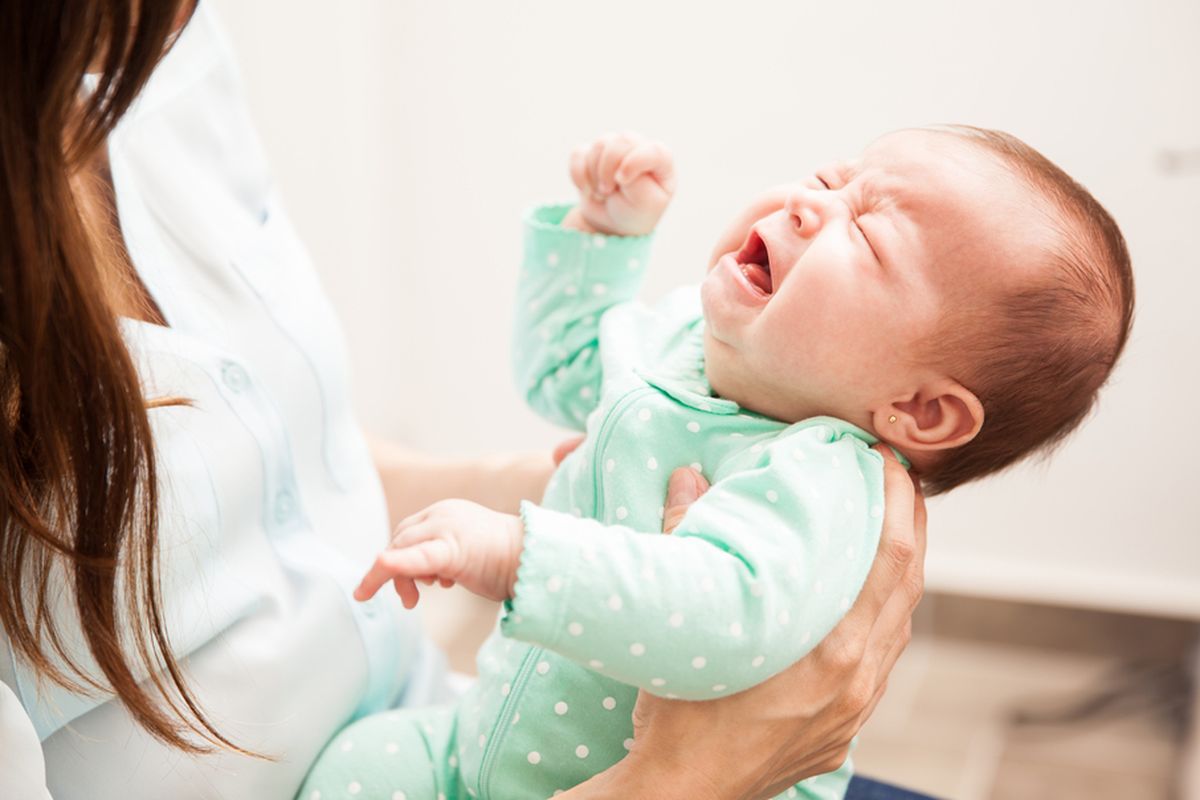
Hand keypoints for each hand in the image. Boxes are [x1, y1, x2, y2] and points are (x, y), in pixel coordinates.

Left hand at [354, 499, 524, 608]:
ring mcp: (445, 528)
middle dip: (394, 571)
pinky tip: (374, 578)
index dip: (399, 557)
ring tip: (412, 600)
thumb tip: (424, 576)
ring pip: (401, 549)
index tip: (404, 584)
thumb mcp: (467, 552)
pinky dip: (391, 566)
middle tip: (408, 600)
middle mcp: (442, 514)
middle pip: (400, 539)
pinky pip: (413, 558)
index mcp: (446, 512)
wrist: (537, 561)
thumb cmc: (507, 562)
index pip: (408, 532)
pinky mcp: (450, 549)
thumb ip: (443, 555)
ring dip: (397, 577)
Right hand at [562, 446, 926, 799]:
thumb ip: (687, 539)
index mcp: (830, 649)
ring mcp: (856, 708)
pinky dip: (884, 615)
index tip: (889, 460)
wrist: (683, 794)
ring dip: (902, 570)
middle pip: (908, 585)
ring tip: (891, 526)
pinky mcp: (845, 729)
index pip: (890, 557)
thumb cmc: (679, 715)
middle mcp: (857, 679)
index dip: (898, 501)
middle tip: (900, 477)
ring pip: (900, 625)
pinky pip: (882, 659)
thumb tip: (688, 477)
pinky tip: (867, 599)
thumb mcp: (686, 621)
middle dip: (911, 523)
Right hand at [565, 132, 674, 236]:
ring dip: (594, 174)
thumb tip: (618, 164)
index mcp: (661, 160)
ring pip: (599, 145)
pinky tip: (586, 188)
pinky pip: (578, 153)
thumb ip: (638, 182)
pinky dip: (578, 174)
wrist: (611, 224)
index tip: (622, 182)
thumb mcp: (646, 204)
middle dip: (609, 170)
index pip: (653, 150)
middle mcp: (639, 148)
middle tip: (608, 192)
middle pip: (621, 142)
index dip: (633, 163)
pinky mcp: (592, 153)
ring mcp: (615, 148)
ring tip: (602, 193)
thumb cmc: (635, 213)